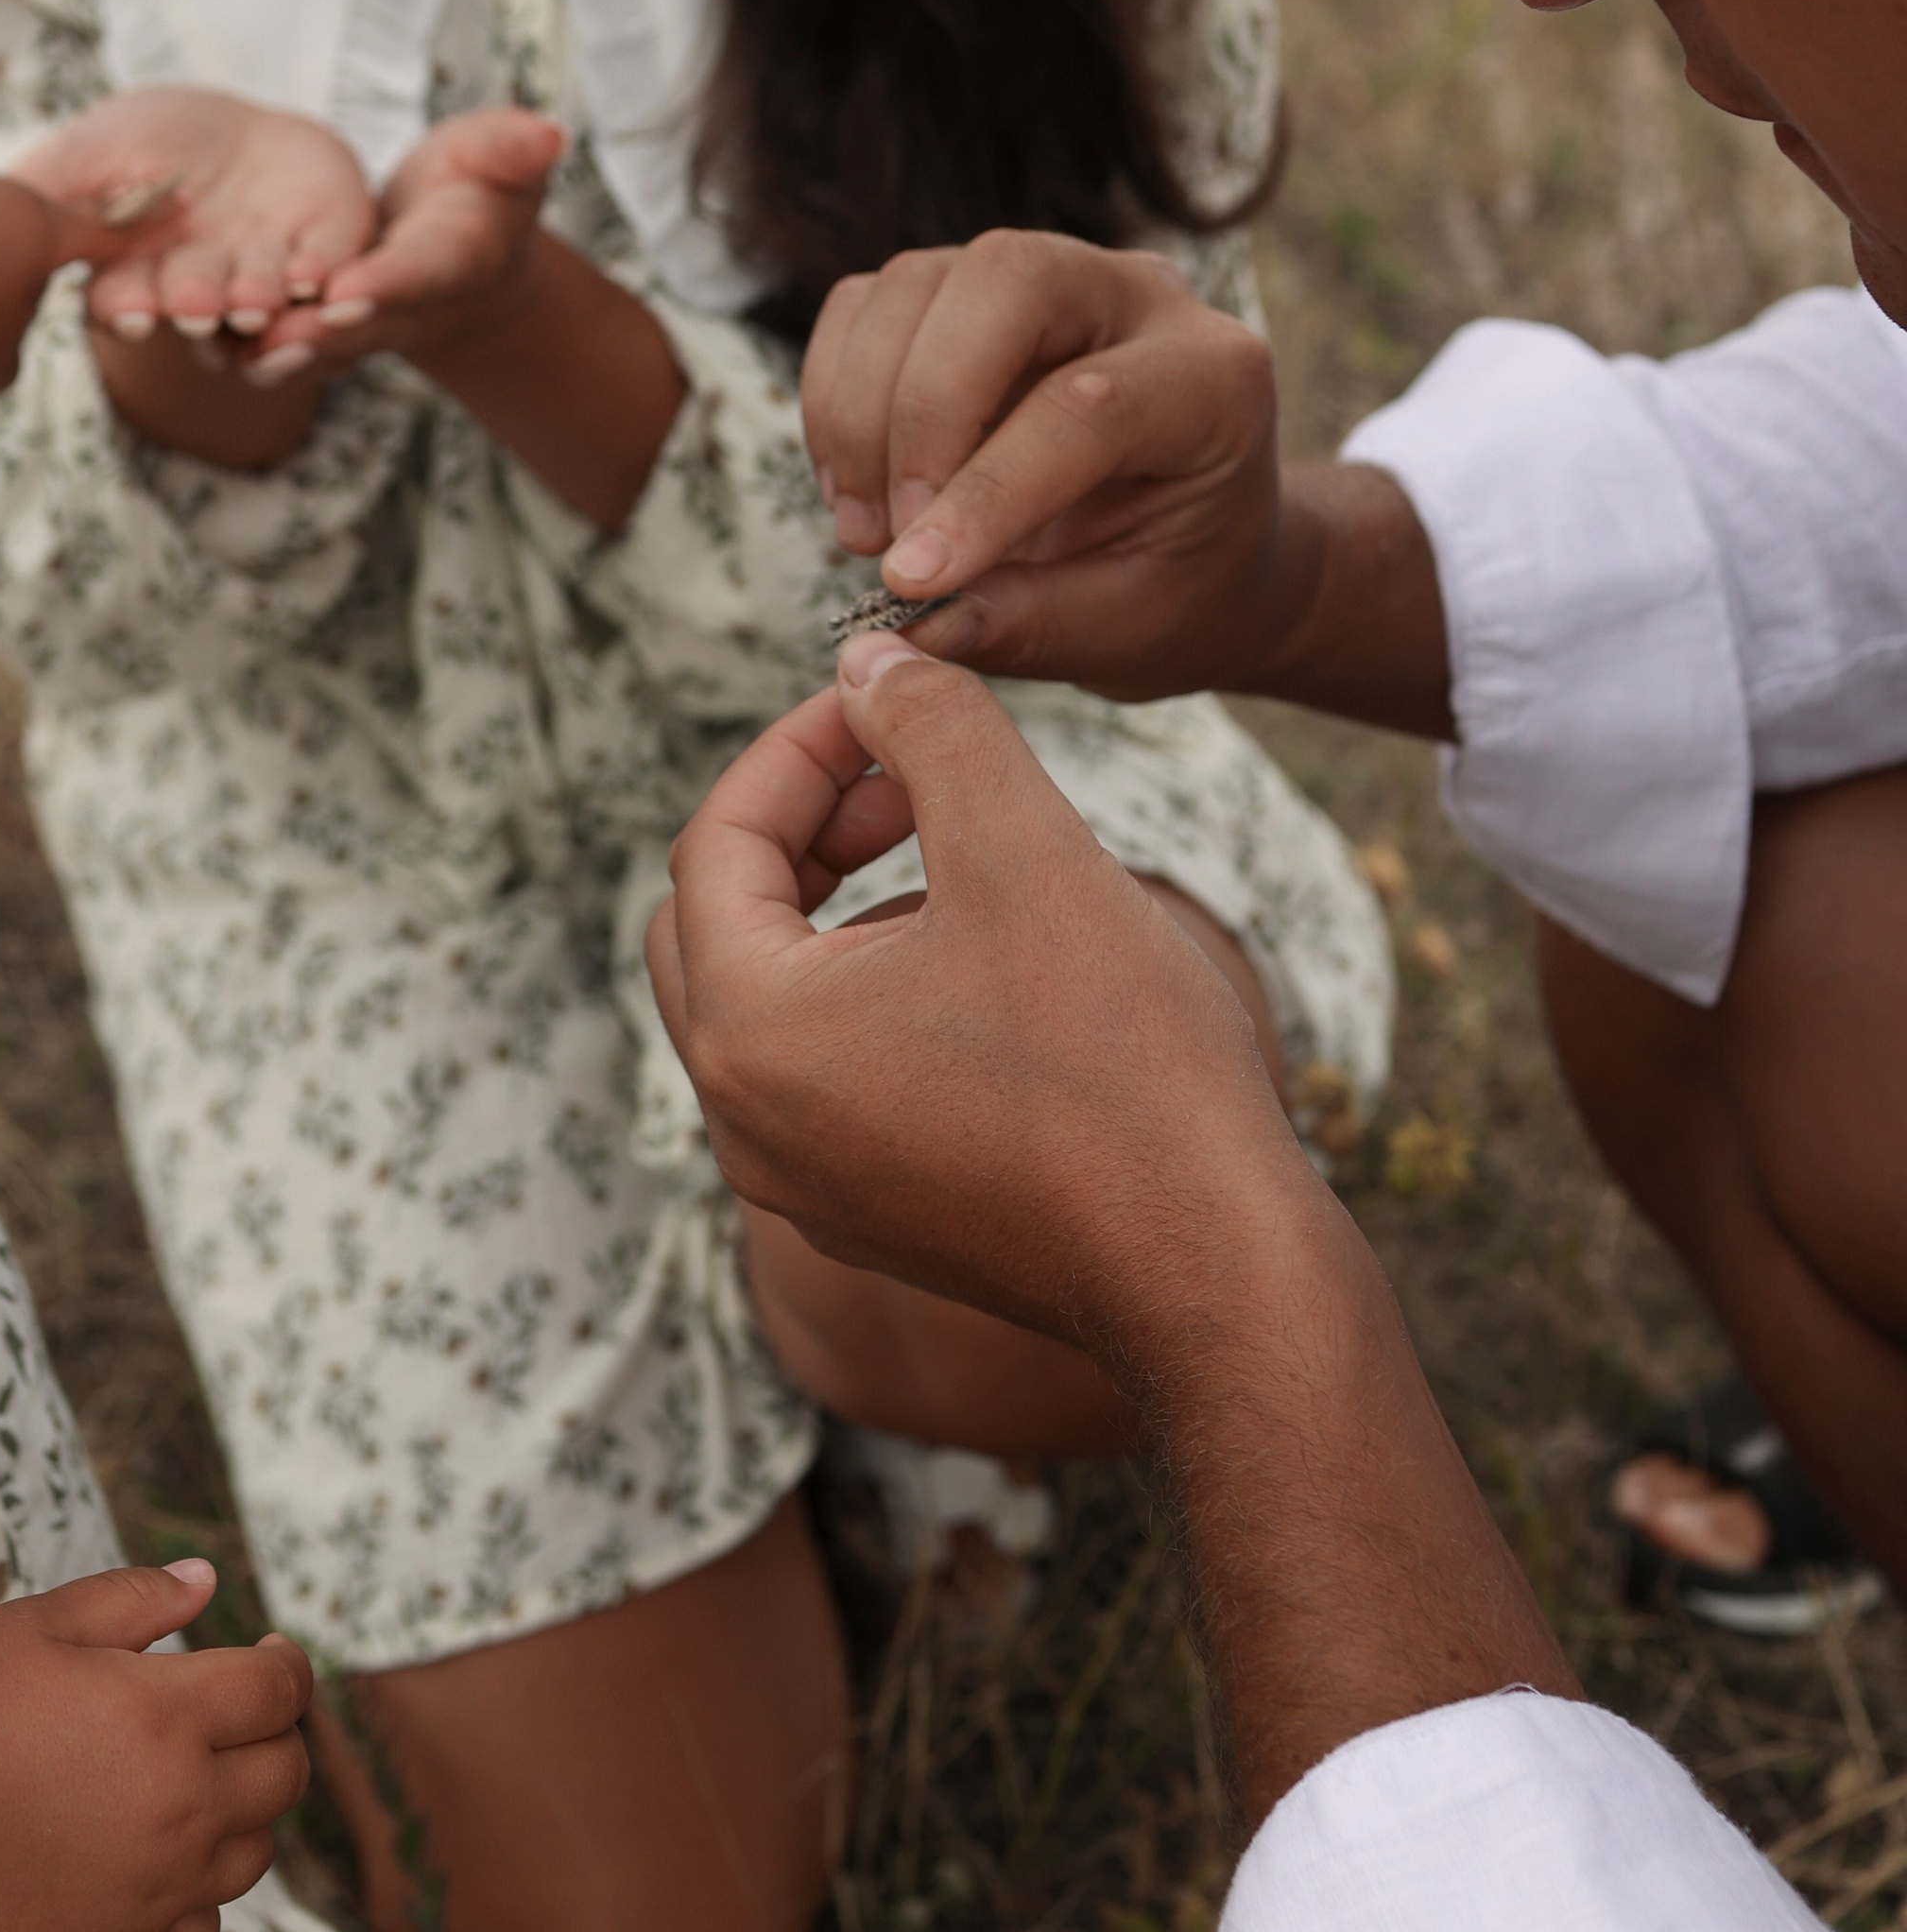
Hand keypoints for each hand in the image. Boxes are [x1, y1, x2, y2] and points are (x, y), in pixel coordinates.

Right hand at [0, 1559, 312, 1931]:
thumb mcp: (35, 1626)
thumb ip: (133, 1599)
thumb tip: (207, 1581)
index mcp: (169, 1715)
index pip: (281, 1692)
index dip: (288, 1666)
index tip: (270, 1655)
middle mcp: (184, 1806)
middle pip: (285, 1774)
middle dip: (275, 1734)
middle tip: (238, 1717)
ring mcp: (159, 1886)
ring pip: (254, 1854)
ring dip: (242, 1814)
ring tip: (193, 1785)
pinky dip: (198, 1900)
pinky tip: (160, 1868)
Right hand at [8, 87, 379, 372]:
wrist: (244, 120)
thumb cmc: (154, 138)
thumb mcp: (91, 149)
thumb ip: (49, 188)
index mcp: (143, 277)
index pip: (128, 303)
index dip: (131, 309)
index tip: (134, 314)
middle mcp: (206, 289)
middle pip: (199, 305)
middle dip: (197, 303)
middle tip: (197, 304)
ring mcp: (269, 276)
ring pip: (265, 302)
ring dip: (259, 301)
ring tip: (256, 298)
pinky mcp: (330, 253)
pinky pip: (332, 273)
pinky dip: (325, 279)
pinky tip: (317, 277)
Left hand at [245, 105, 567, 380]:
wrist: (457, 251)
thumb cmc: (481, 192)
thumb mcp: (500, 159)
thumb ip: (513, 149)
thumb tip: (549, 132)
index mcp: (449, 262)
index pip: (418, 275)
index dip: (385, 286)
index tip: (348, 291)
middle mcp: (401, 306)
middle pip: (356, 327)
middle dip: (315, 335)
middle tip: (270, 340)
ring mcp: (357, 326)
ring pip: (310, 347)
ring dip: (265, 354)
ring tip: (216, 351)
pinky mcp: (316, 327)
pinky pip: (274, 342)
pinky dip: (235, 347)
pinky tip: (187, 337)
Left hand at [647, 638, 1309, 1372]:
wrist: (1216, 1268)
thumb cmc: (1122, 1062)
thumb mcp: (1023, 849)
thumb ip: (931, 731)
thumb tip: (866, 663)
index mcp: (751, 1030)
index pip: (716, 842)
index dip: (799, 748)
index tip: (884, 700)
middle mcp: (747, 1123)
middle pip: (715, 924)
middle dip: (800, 828)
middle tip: (903, 779)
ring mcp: (804, 1184)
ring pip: (774, 1002)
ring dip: (840, 908)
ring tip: (961, 859)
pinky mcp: (872, 1216)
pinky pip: (828, 1077)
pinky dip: (873, 993)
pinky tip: (988, 967)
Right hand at [799, 233, 1319, 687]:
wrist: (1194, 545)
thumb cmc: (1178, 586)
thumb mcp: (1129, 628)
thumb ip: (1030, 624)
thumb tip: (913, 628)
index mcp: (1213, 380)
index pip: (1088, 404)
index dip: (988, 492)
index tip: (913, 581)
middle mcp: (1136, 298)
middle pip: (1005, 278)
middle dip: (922, 410)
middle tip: (888, 539)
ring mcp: (1044, 278)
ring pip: (918, 283)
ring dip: (861, 412)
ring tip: (863, 533)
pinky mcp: (964, 294)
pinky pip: (867, 305)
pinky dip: (833, 395)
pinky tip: (854, 489)